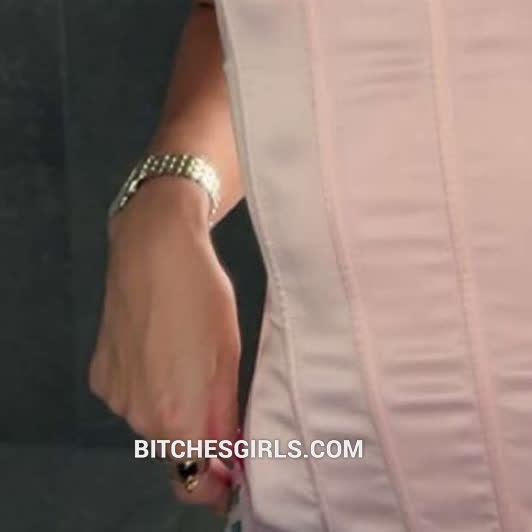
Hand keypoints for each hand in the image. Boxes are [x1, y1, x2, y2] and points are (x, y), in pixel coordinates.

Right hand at [89, 191, 241, 515]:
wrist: (153, 245)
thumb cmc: (201, 293)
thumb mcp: (228, 355)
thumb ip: (225, 416)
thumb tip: (231, 459)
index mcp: (174, 418)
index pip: (192, 483)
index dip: (216, 483)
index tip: (234, 468)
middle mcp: (138, 417)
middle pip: (174, 447)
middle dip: (198, 433)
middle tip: (218, 392)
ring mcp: (115, 396)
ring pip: (152, 418)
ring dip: (172, 402)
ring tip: (187, 354)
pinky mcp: (99, 373)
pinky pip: (131, 394)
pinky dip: (147, 381)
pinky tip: (159, 343)